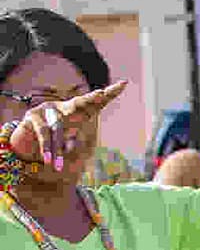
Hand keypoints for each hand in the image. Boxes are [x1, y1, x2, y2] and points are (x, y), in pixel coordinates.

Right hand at [5, 82, 127, 174]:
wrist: (25, 148)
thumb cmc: (52, 145)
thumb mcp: (66, 143)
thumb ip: (73, 142)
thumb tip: (74, 146)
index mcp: (77, 113)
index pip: (96, 104)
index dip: (110, 94)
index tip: (124, 83)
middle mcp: (64, 107)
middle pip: (80, 103)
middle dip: (90, 99)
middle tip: (101, 94)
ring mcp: (48, 109)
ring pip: (59, 126)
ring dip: (58, 148)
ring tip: (58, 166)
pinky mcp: (32, 115)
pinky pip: (43, 132)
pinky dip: (46, 148)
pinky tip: (49, 160)